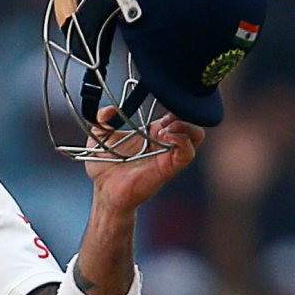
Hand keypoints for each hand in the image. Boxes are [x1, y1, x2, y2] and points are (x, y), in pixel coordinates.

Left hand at [85, 107, 204, 211]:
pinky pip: (188, 153)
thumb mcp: (98, 138)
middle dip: (182, 114)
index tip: (158, 107)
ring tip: (164, 130)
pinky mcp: (169, 168)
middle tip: (163, 121)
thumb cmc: (104, 166)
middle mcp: (164, 142)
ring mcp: (168, 155)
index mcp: (151, 132)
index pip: (175, 113)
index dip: (172, 105)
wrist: (104, 189)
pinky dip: (182, 140)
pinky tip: (164, 137)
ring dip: (184, 127)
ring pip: (196, 135)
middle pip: (191, 121)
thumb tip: (109, 110)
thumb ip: (100, 120)